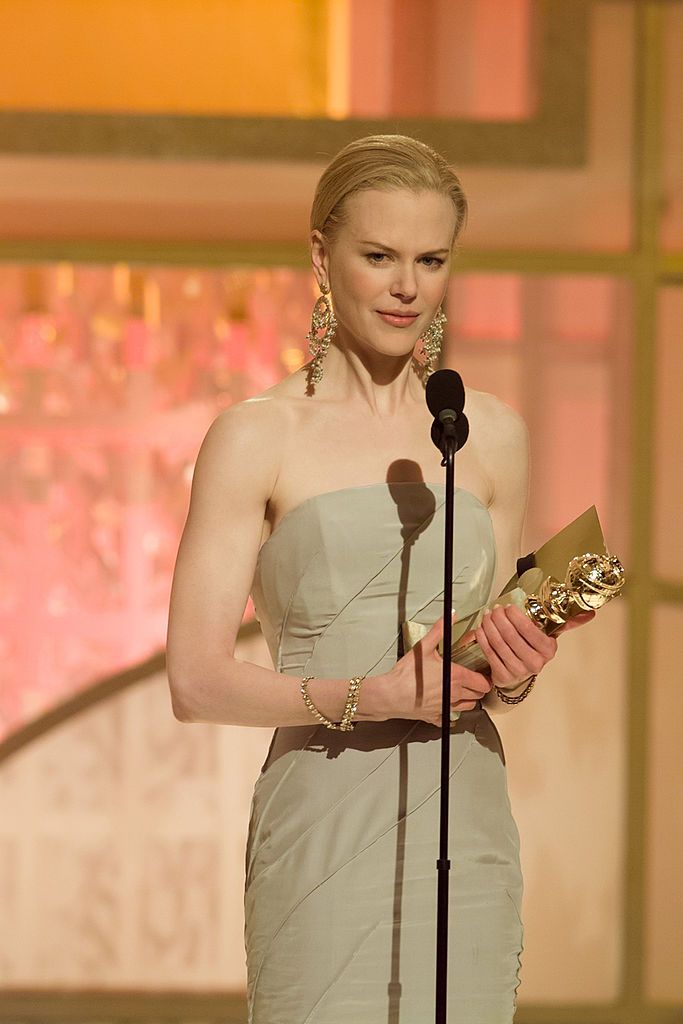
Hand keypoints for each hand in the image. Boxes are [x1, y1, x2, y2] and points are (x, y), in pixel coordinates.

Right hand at [385, 615, 492, 726]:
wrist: (390, 695)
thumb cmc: (407, 674)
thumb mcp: (424, 647)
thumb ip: (439, 630)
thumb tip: (451, 615)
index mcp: (456, 677)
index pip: (483, 683)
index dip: (486, 678)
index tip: (482, 673)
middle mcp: (455, 694)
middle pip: (478, 695)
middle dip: (479, 688)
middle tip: (474, 679)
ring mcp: (446, 707)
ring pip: (467, 707)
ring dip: (468, 699)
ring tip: (462, 690)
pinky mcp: (435, 716)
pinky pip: (449, 718)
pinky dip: (450, 713)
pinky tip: (445, 704)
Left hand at [474, 604, 595, 690]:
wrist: (520, 672)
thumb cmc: (533, 648)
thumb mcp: (550, 635)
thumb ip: (567, 622)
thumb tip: (591, 613)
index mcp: (548, 650)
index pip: (530, 631)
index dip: (517, 617)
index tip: (509, 606)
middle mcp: (535, 663)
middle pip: (512, 636)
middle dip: (500, 619)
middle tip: (495, 608)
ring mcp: (518, 671)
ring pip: (500, 644)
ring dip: (490, 627)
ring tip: (487, 616)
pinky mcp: (503, 676)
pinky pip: (490, 654)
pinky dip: (483, 639)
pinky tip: (480, 629)